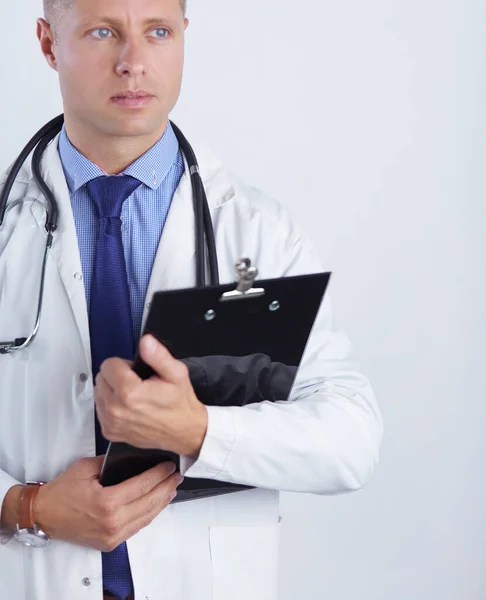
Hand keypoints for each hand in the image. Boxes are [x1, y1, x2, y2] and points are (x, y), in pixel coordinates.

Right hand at [34, 456, 182, 551]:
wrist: (44, 515)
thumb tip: (132, 456)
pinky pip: (137, 527)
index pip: (144, 485)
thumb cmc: (61, 492)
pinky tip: (155, 504)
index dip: (160, 474)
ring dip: (162, 501)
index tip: (169, 466)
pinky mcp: (110, 542)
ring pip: (147, 517)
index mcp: (108, 502)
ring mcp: (112, 534)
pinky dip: (149, 514)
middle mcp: (112, 521)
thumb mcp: (86, 468)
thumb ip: (110, 462)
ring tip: (171, 488)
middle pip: (150, 502)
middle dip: (167, 486)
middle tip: (176, 475)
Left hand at [94, 335, 208, 457]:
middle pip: (101, 377)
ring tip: (133, 395)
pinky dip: (111, 405)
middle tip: (137, 383)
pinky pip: (100, 409)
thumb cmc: (180, 403)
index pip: (109, 364)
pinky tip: (128, 407)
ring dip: (112, 390)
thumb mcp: (177, 374)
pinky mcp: (110, 432)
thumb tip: (146, 341)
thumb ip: (158, 356)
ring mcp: (111, 423)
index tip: (137, 372)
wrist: (184, 432)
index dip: (125, 364)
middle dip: (116, 376)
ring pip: (99, 393)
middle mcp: (116, 409)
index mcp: (129, 393)